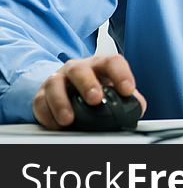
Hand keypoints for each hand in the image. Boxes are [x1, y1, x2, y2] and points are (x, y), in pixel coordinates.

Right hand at [32, 54, 147, 129]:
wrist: (70, 87)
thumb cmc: (98, 88)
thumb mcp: (114, 90)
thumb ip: (128, 98)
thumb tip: (137, 107)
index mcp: (100, 65)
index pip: (112, 62)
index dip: (121, 74)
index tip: (127, 90)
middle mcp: (78, 68)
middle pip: (80, 70)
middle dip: (88, 84)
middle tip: (95, 100)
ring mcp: (59, 79)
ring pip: (55, 84)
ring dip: (62, 102)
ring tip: (69, 119)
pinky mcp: (42, 94)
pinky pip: (41, 102)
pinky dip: (48, 115)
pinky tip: (57, 125)